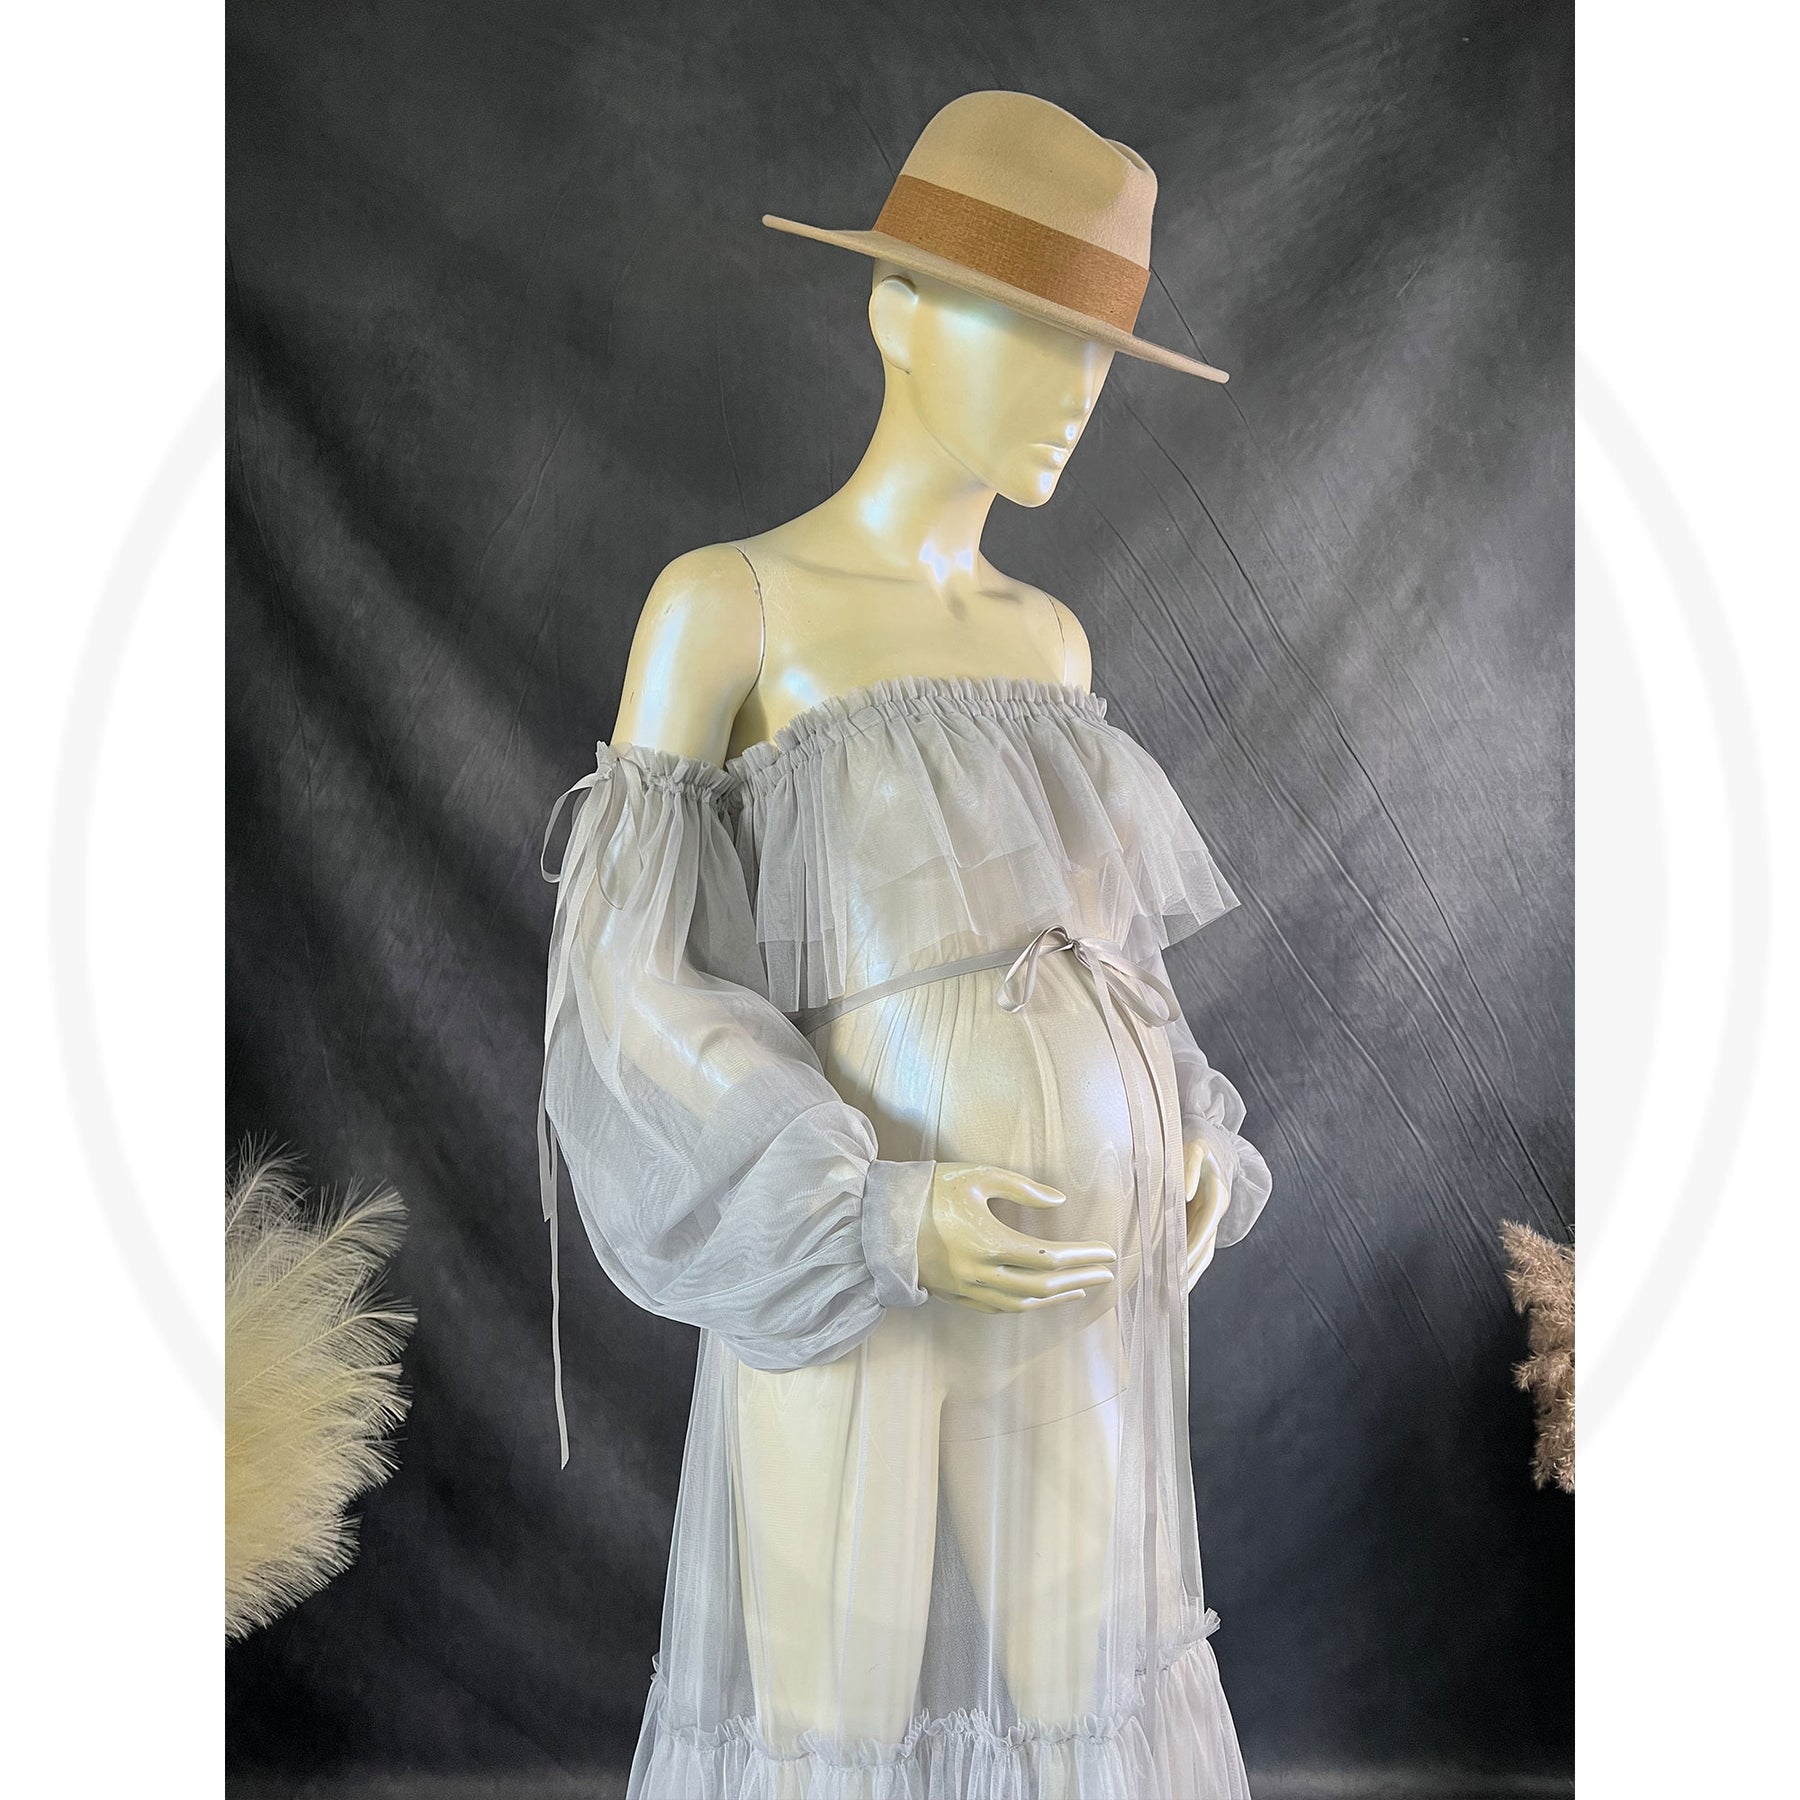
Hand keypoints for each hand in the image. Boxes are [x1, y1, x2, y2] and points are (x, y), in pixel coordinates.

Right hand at [916, 1163, 1115, 1313]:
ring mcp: (968, 1289)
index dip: (1083, 1256)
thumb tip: (1058, 1200)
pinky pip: (1001, 1309)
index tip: (1107, 1250)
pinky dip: (1029, 1305)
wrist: (880, 1221)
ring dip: (1058, 1297)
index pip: (1050, 1257)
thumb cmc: (929, 1192)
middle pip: (1043, 1285)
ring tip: (1082, 1287)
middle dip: (1080, 1278)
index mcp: (989, 1242)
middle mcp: (982, 1273)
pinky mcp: (956, 1296)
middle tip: (1107, 1272)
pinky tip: (1043, 1298)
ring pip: (1024, 1304)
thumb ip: (1021, 1187)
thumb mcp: (977, 1177)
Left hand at [1183, 1139, 1232, 1293]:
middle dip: (1189, 1270)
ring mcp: (1210, 1220)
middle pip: (1205, 1247)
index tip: (1179, 1263)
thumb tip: (1184, 1192)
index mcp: (1216, 1194)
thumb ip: (1188, 1167)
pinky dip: (1186, 1267)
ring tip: (1172, 1299)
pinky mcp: (1202, 1224)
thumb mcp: (1194, 1147)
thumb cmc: (1199, 1144)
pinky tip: (1174, 1285)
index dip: (1194, 1245)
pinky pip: (1195, 1249)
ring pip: (1203, 1254)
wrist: (1211, 1143)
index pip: (1205, 1226)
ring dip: (1189, 1276)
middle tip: (1172, 1292)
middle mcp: (1216, 1212)